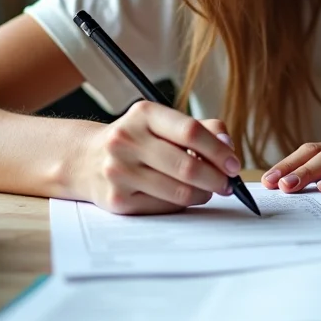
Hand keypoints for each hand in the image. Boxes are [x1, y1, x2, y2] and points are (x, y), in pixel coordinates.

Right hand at [72, 100, 241, 214]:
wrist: (86, 159)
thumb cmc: (137, 139)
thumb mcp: (163, 123)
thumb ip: (202, 129)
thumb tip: (228, 146)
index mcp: (143, 114)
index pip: (190, 131)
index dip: (218, 150)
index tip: (234, 163)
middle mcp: (126, 140)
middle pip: (187, 165)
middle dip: (216, 178)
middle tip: (228, 183)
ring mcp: (119, 171)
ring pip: (179, 191)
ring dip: (203, 194)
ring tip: (209, 190)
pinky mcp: (117, 199)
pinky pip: (165, 206)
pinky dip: (183, 204)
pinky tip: (185, 196)